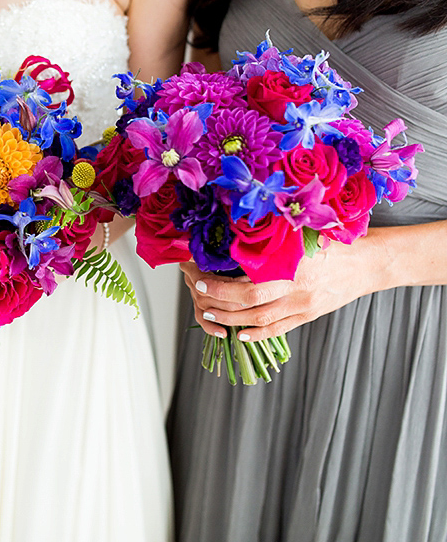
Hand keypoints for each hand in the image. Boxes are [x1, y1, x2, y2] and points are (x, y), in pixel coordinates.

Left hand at [180, 239, 377, 341]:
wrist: (368, 263)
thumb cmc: (332, 244)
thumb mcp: (302, 234)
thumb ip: (274, 238)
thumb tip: (234, 231)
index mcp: (292, 266)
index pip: (249, 282)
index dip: (222, 285)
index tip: (200, 278)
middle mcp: (296, 289)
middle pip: (250, 303)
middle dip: (219, 301)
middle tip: (198, 294)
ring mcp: (303, 306)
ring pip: (260, 320)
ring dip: (230, 320)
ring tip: (210, 314)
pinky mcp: (308, 317)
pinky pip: (278, 330)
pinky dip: (256, 334)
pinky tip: (239, 335)